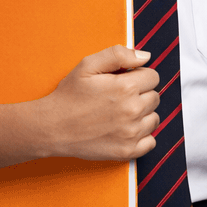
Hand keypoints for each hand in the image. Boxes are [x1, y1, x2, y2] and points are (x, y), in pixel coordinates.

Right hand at [40, 45, 160, 160]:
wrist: (52, 127)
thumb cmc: (69, 96)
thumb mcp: (88, 65)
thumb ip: (119, 55)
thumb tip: (145, 56)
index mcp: (126, 87)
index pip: (153, 77)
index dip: (140, 76)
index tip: (127, 81)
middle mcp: (132, 110)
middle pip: (155, 97)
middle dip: (141, 94)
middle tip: (120, 97)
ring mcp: (131, 133)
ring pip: (154, 119)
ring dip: (143, 115)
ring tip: (121, 113)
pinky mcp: (127, 151)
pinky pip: (151, 142)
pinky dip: (142, 136)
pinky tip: (126, 129)